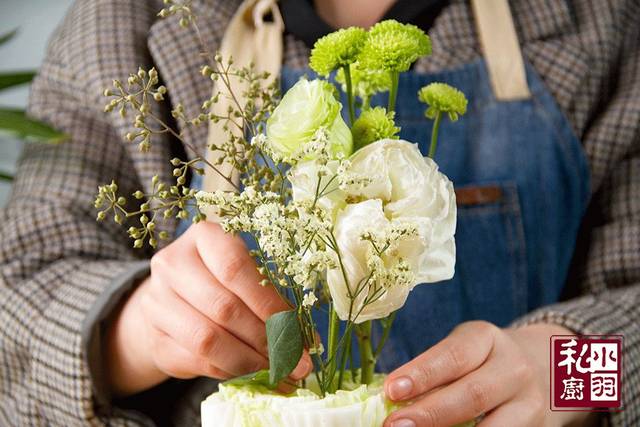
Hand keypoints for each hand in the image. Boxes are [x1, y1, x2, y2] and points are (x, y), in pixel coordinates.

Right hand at [106, 221, 311, 395]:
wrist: (173, 297)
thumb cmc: (222, 280)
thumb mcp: (246, 272)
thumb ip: (271, 296)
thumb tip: (305, 339)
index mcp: (203, 237)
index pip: (234, 268)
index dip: (267, 302)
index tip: (295, 330)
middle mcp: (172, 265)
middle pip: (223, 307)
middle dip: (265, 338)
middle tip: (294, 360)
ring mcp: (158, 303)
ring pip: (208, 340)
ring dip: (250, 361)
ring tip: (278, 370)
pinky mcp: (155, 339)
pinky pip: (198, 362)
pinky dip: (232, 372)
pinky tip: (254, 374)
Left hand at [383, 321, 595, 426]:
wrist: (544, 366)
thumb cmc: (481, 360)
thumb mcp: (462, 351)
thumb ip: (434, 371)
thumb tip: (391, 399)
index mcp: (486, 338)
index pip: (453, 356)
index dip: (422, 374)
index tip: (392, 390)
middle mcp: (513, 367)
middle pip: (472, 394)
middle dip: (430, 413)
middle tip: (394, 425)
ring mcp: (530, 401)